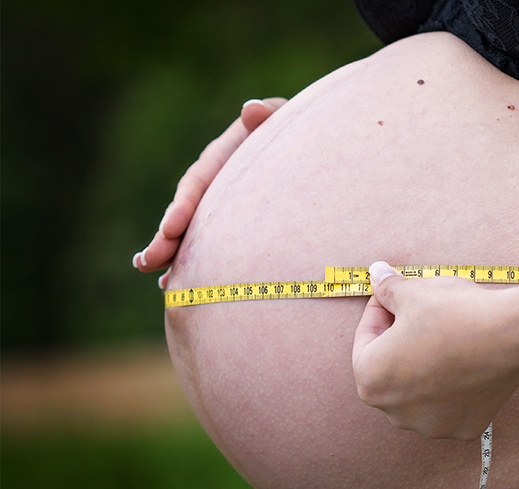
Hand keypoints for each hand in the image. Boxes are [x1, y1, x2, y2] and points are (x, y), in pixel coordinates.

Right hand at [132, 97, 286, 287]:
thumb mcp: (285, 118)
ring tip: (153, 274)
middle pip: (187, 212)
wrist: (309, 148)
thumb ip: (270, 114)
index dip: (183, 206)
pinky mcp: (228, 224)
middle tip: (148, 260)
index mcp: (222, 157)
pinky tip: (173, 286)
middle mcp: (214, 183)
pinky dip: (191, 265)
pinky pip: (206, 246)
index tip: (170, 228)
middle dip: (166, 238)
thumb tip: (251, 109)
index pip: (199, 182)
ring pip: (190, 232)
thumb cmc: (296, 130)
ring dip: (170, 254)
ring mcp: (219, 205)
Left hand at [352, 262, 518, 439]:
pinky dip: (452, 384)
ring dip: (424, 365)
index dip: (378, 311)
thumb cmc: (455, 314)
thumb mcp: (413, 292)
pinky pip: (449, 403)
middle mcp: (395, 413)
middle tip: (416, 313)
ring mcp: (431, 425)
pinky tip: (464, 359)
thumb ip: (387, 288)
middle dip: (398, 340)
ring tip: (442, 336)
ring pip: (419, 390)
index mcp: (371, 381)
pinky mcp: (463, 428)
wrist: (513, 336)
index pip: (364, 341)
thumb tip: (376, 274)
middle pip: (390, 369)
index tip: (392, 296)